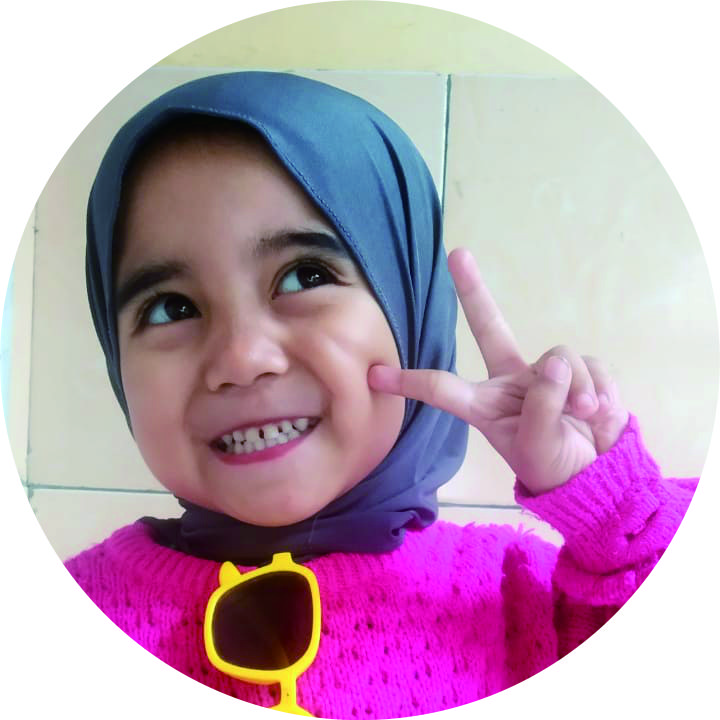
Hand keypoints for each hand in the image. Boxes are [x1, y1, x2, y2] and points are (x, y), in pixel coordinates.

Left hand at [368, 247, 629, 494]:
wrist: (601, 473)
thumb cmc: (555, 466)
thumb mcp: (538, 449)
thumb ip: (543, 407)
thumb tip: (556, 362)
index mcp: (485, 405)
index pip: (443, 388)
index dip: (410, 382)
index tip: (374, 375)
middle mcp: (510, 380)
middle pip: (490, 327)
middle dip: (474, 290)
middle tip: (457, 254)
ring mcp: (547, 372)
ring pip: (561, 359)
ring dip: (577, 390)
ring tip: (585, 418)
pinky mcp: (582, 369)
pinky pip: (592, 366)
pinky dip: (601, 390)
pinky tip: (601, 412)